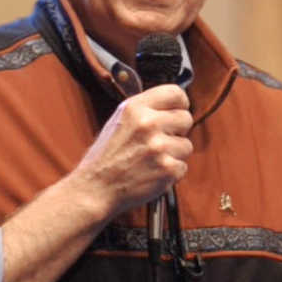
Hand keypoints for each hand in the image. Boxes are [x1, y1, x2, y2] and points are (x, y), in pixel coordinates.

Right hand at [67, 84, 192, 216]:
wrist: (95, 188)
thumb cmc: (105, 157)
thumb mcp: (118, 121)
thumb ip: (145, 110)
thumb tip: (172, 105)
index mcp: (135, 108)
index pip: (175, 93)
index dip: (180, 103)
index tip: (178, 111)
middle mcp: (148, 124)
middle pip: (186, 119)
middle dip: (178, 131)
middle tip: (161, 141)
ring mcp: (159, 147)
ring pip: (186, 145)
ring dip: (173, 154)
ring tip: (151, 160)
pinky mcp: (167, 168)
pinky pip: (183, 166)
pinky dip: (171, 173)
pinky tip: (152, 173)